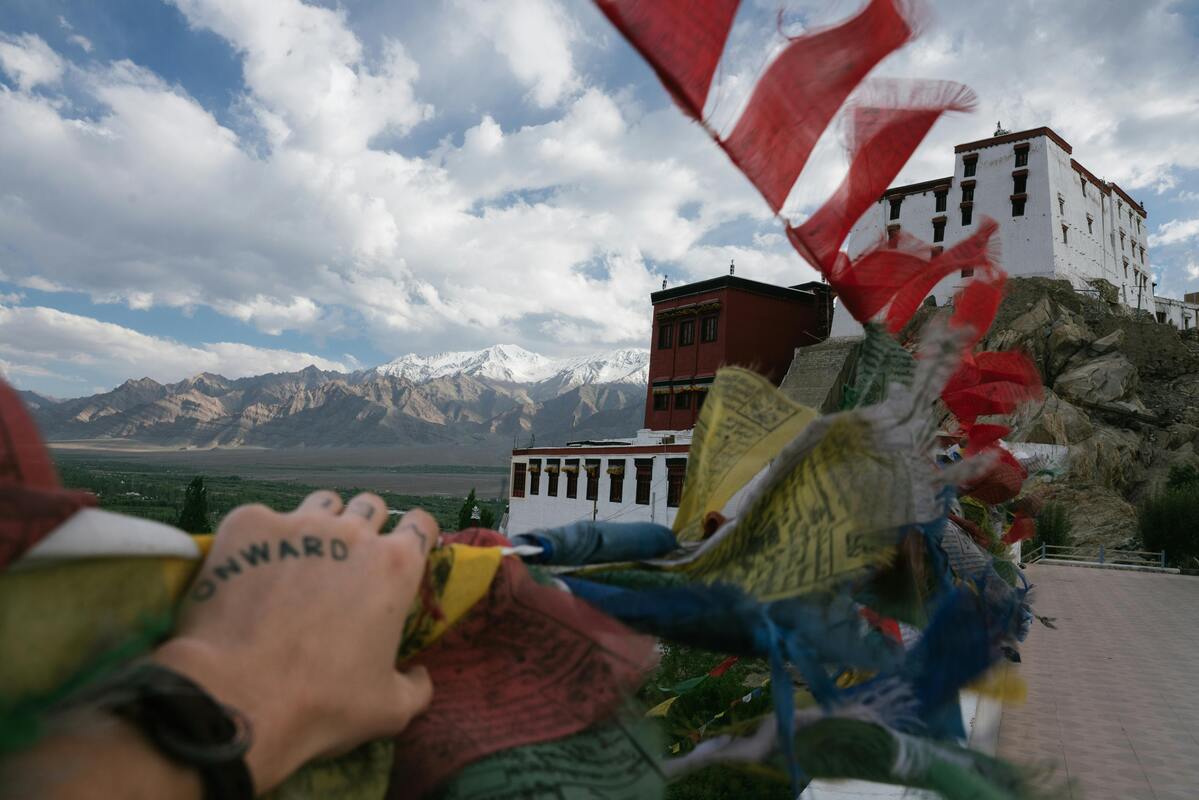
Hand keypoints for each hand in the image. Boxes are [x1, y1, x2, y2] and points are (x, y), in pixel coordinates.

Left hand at [153, 492, 436, 793]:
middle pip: (369, 506)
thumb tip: (420, 674)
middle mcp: (352, 532)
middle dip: (365, 528)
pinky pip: (264, 519)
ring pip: (321, 504)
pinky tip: (249, 573)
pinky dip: (262, 541)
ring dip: (320, 525)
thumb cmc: (322, 703)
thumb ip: (416, 685)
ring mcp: (297, 522)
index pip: (421, 524)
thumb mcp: (389, 709)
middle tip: (348, 565)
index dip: (415, 539)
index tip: (402, 556)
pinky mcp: (248, 524)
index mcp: (395, 567)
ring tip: (300, 561)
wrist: (237, 697)